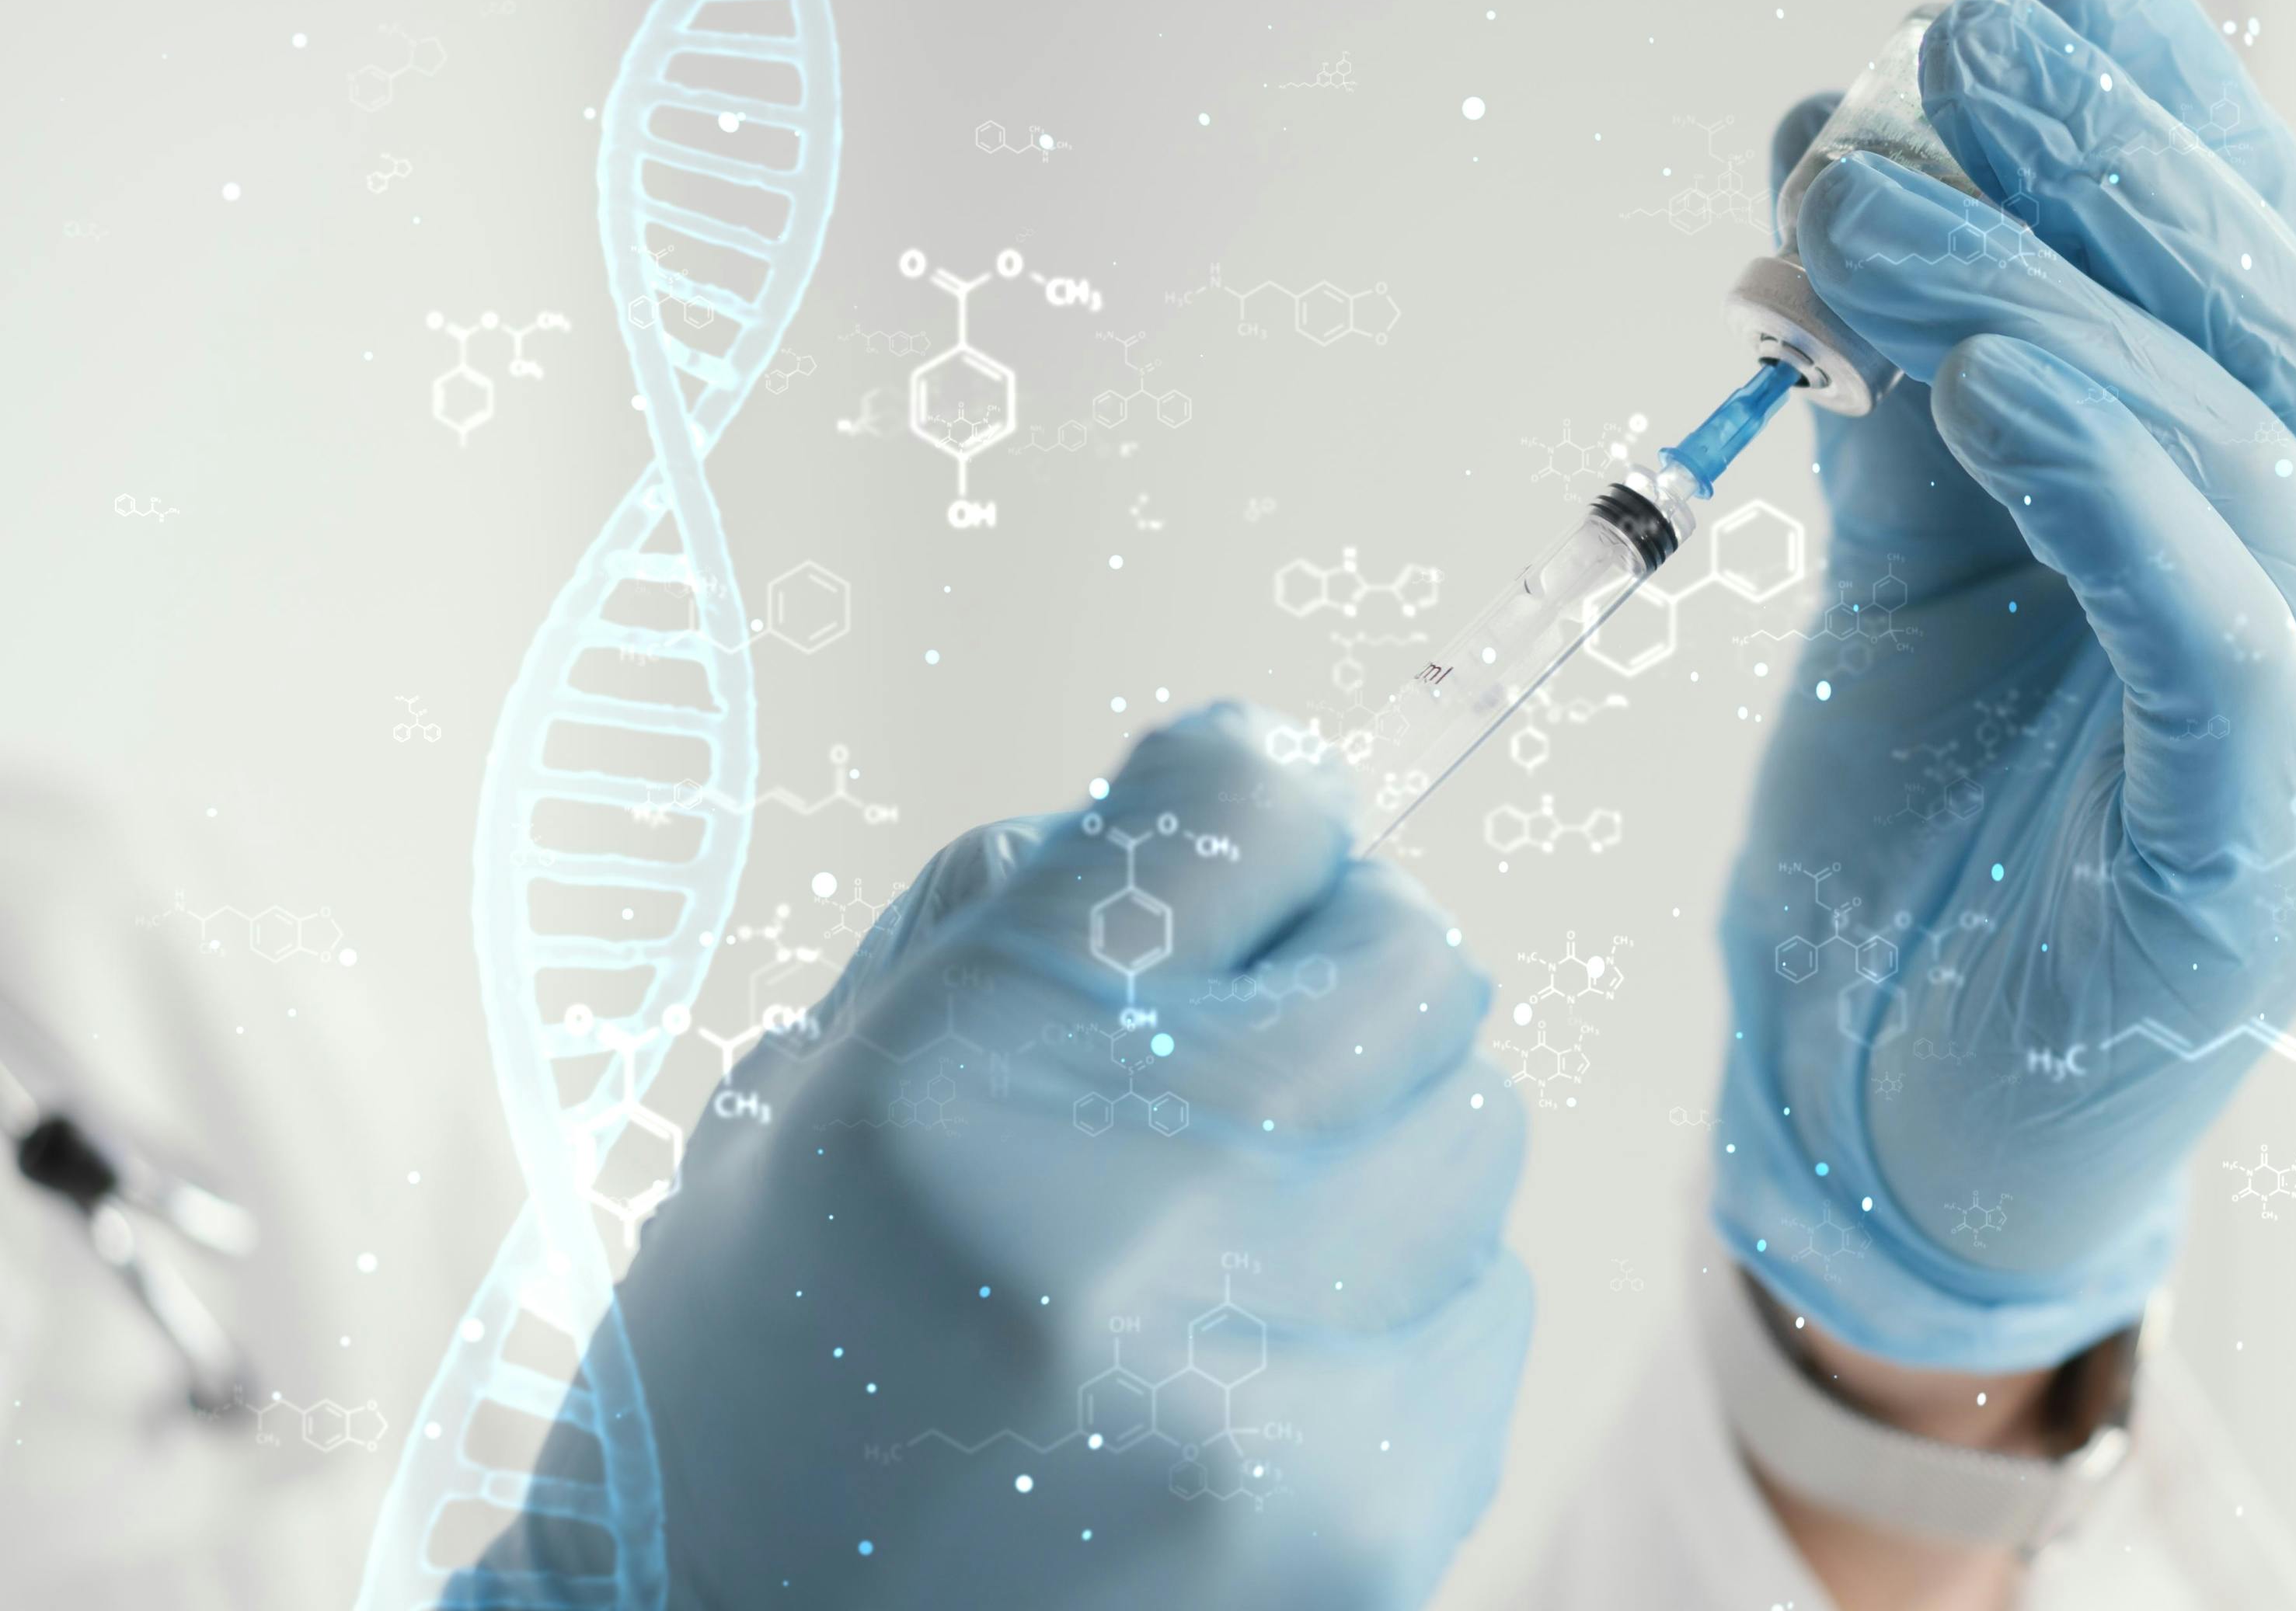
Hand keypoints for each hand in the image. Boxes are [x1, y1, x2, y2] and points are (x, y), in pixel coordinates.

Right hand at [478, 705, 1531, 1609]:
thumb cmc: (776, 1375)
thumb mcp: (824, 1090)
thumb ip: (1045, 917)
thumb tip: (1267, 803)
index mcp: (961, 1087)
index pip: (1252, 804)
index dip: (1255, 807)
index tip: (1241, 849)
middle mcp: (1135, 1235)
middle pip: (1415, 959)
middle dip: (1335, 973)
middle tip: (1235, 1047)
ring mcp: (1273, 1401)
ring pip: (1477, 1129)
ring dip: (1375, 1140)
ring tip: (1227, 1232)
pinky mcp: (1371, 1524)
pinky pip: (1487, 1304)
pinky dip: (1397, 1299)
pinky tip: (1259, 1359)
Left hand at [1714, 0, 2295, 1372]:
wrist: (1879, 1116)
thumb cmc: (1914, 848)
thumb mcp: (1899, 576)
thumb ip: (1903, 390)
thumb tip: (1841, 159)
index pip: (2258, 288)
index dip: (2172, 126)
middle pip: (2256, 346)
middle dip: (2096, 181)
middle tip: (1949, 54)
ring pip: (2222, 464)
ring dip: (2041, 309)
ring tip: (1877, 209)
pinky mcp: (2280, 850)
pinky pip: (2208, 633)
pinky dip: (2109, 492)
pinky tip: (1994, 384)